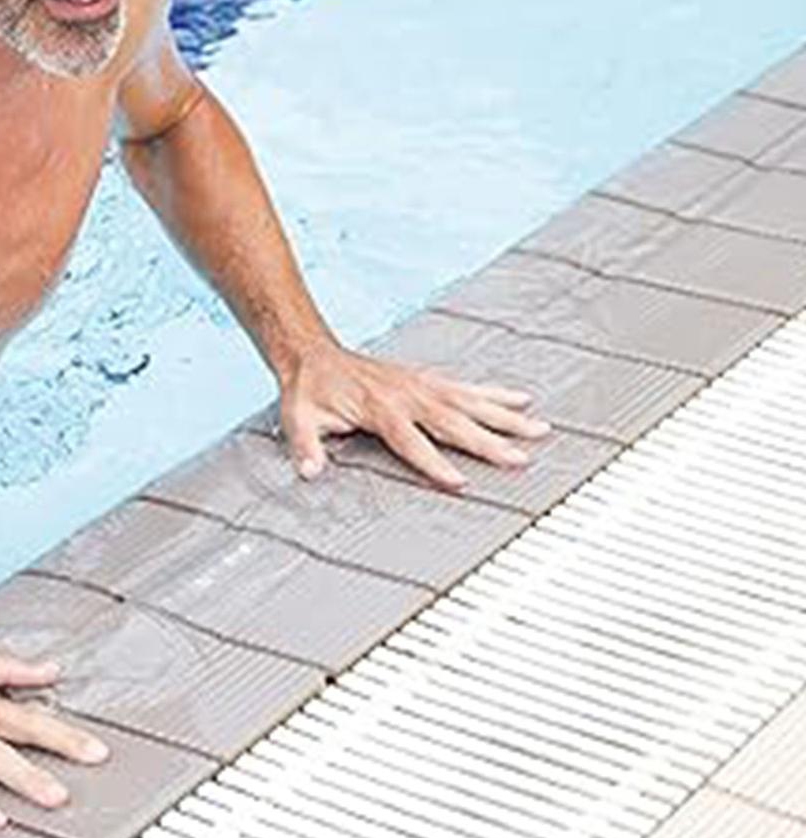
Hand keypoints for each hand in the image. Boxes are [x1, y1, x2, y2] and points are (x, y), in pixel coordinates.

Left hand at [278, 340, 549, 489]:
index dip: (435, 463)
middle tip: (522, 459)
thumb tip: (309, 472)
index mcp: (379, 409)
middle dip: (489, 442)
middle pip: (454, 422)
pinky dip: (495, 393)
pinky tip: (521, 399)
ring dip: (505, 416)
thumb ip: (305, 446)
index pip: (412, 441)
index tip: (460, 483)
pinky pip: (466, 387)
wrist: (313, 353)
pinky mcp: (425, 379)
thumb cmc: (309, 390)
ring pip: (470, 402)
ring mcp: (420, 385)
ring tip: (540, 428)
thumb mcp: (297, 419)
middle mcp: (407, 395)